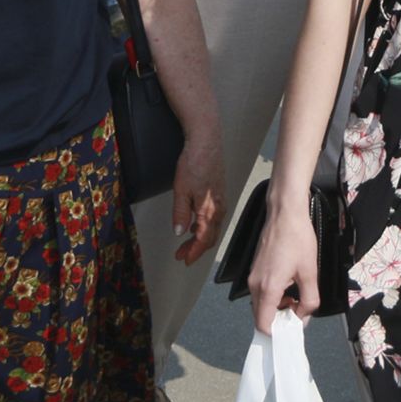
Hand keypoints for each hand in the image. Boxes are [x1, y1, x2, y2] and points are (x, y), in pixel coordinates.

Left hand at [170, 131, 224, 265]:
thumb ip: (180, 214)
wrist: (206, 142)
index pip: (204, 240)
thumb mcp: (181, 191)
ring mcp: (221, 201)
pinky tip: (194, 223)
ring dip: (200, 238)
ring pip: (212, 228)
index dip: (194, 252)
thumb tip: (179, 232)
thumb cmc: (196, 163)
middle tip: (182, 254)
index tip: (184, 259)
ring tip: (185, 242)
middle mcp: (219, 209)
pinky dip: (204, 226)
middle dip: (196, 248)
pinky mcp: (219, 194)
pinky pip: (214, 217)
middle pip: (210, 237)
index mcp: (210, 211)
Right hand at [248, 198, 319, 333]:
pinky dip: (274, 295)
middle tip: (299, 312)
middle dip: (279, 319)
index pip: (263, 325)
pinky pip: (261, 291)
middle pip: (261, 316)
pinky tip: (290, 284)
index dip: (278, 333)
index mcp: (267, 288)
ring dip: (278, 306)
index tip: (293, 330)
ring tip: (297, 297)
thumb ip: (309, 301)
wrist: (285, 214)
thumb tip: (304, 317)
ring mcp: (253, 276)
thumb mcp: (310, 273)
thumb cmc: (297, 239)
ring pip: (261, 303)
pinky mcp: (255, 269)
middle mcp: (255, 284)